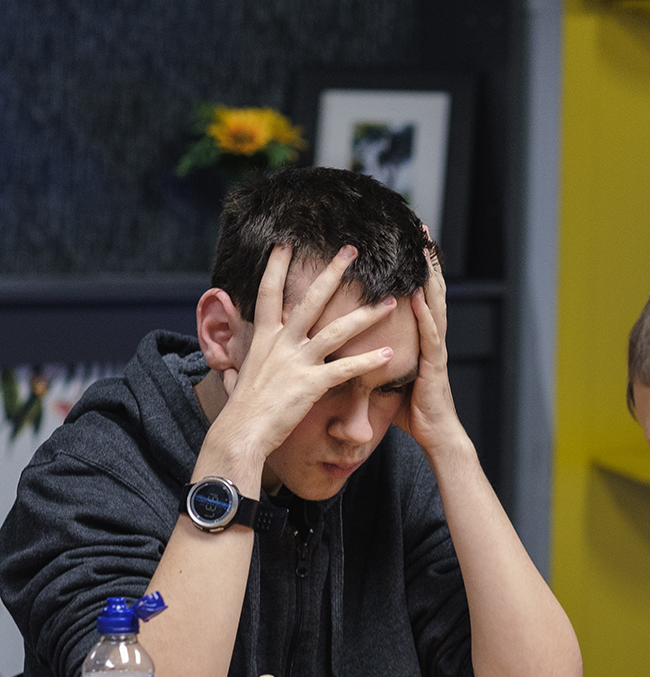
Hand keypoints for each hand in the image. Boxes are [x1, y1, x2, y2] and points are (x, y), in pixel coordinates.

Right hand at [216, 243, 396, 459]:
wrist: (240, 432)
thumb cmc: (241, 410)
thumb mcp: (238, 378)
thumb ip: (241, 366)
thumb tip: (231, 369)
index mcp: (264, 338)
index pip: (269, 293)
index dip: (276, 267)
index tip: (285, 243)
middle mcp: (281, 343)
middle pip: (311, 299)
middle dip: (332, 272)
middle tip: (350, 250)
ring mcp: (297, 362)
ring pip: (338, 330)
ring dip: (367, 315)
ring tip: (391, 301)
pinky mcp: (311, 384)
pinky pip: (346, 369)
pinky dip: (369, 361)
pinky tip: (390, 354)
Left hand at [393, 244, 465, 456]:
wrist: (437, 437)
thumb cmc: (414, 412)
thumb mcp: (389, 379)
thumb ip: (375, 360)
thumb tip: (350, 349)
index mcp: (420, 338)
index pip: (419, 295)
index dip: (416, 267)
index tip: (409, 240)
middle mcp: (431, 338)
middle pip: (430, 291)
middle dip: (427, 260)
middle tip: (421, 229)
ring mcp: (435, 351)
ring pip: (435, 306)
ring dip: (429, 278)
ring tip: (424, 250)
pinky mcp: (434, 367)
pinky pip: (430, 337)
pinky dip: (425, 315)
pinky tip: (417, 297)